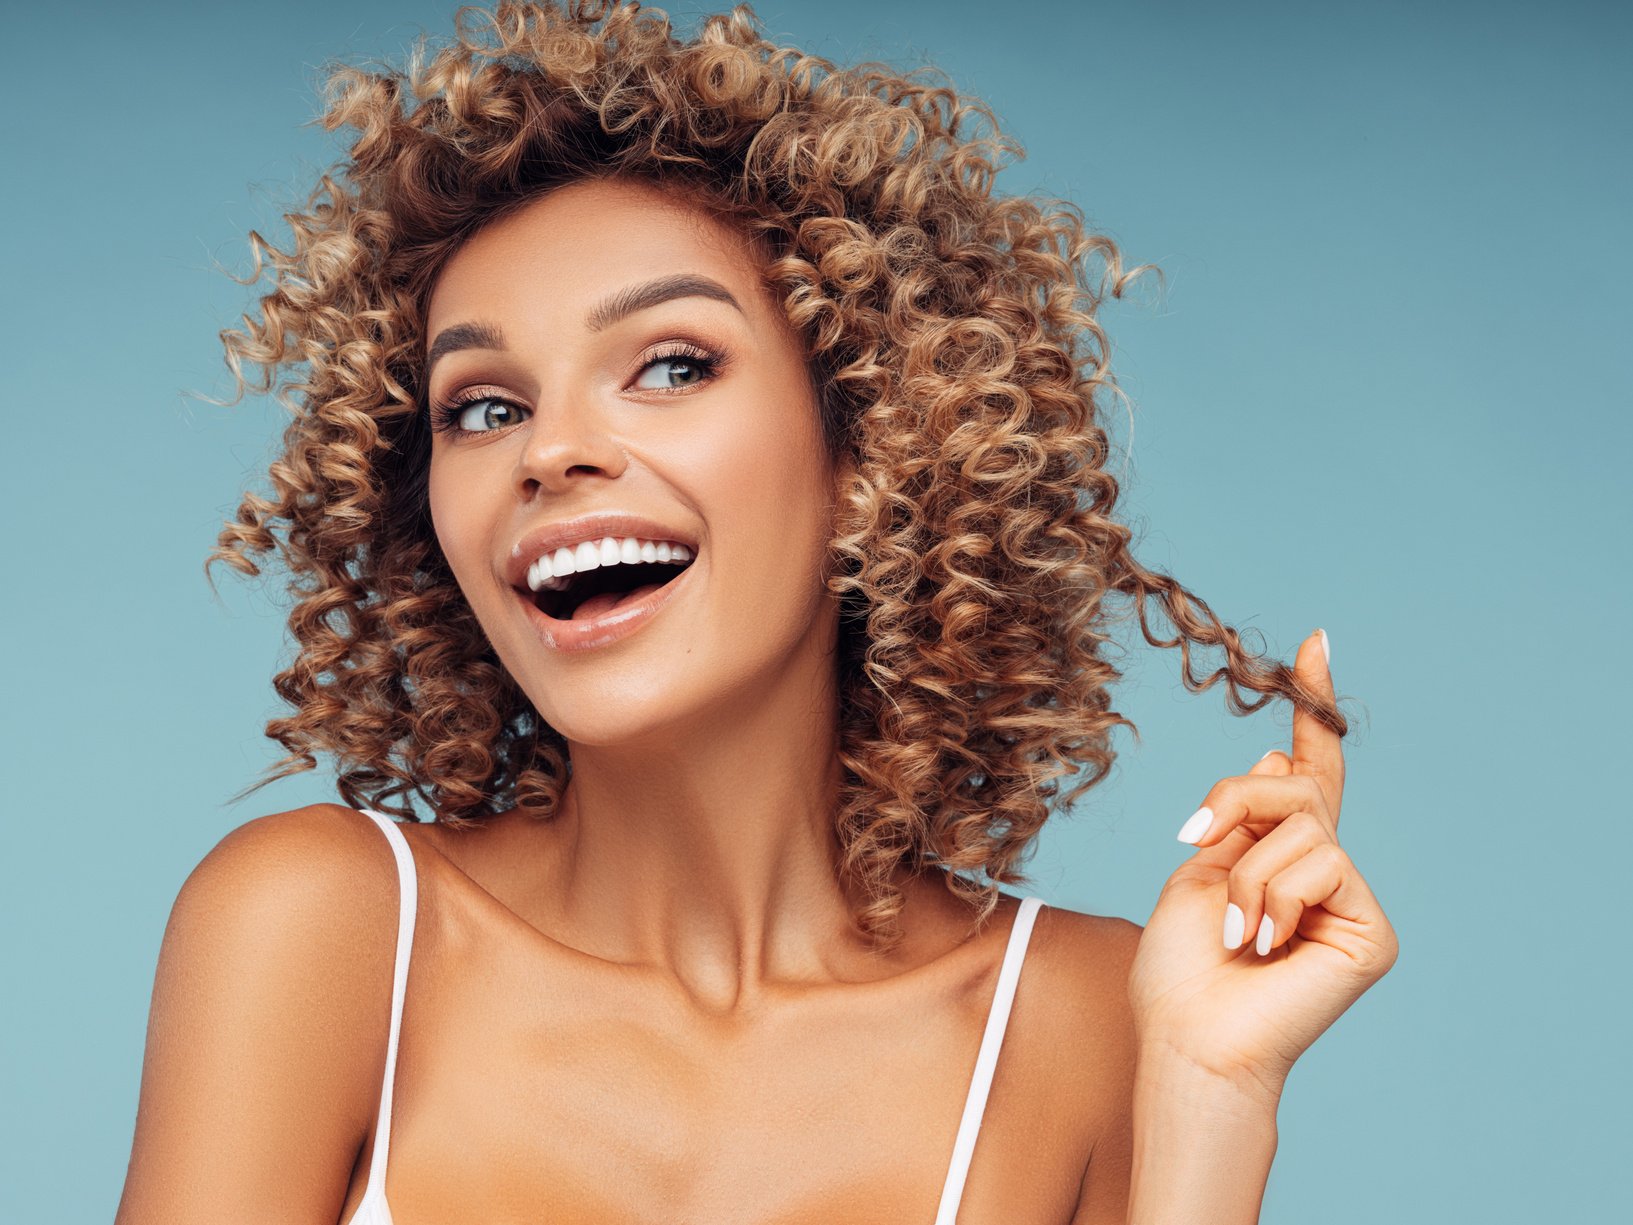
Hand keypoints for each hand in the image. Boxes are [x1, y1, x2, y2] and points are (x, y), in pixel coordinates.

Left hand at [1127, 628, 1398, 1103]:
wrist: (1189, 1036)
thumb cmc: (1180, 968)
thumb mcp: (1198, 866)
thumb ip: (1242, 815)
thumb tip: (1275, 754)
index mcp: (1276, 850)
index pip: (1305, 767)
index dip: (1311, 707)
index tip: (1315, 643)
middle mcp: (1322, 867)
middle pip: (1293, 781)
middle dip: (1234, 803)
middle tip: (1195, 847)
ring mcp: (1350, 897)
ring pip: (1300, 823)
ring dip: (1243, 872)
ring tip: (1234, 932)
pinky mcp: (1371, 928)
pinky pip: (1321, 863)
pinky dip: (1272, 899)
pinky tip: (1264, 946)